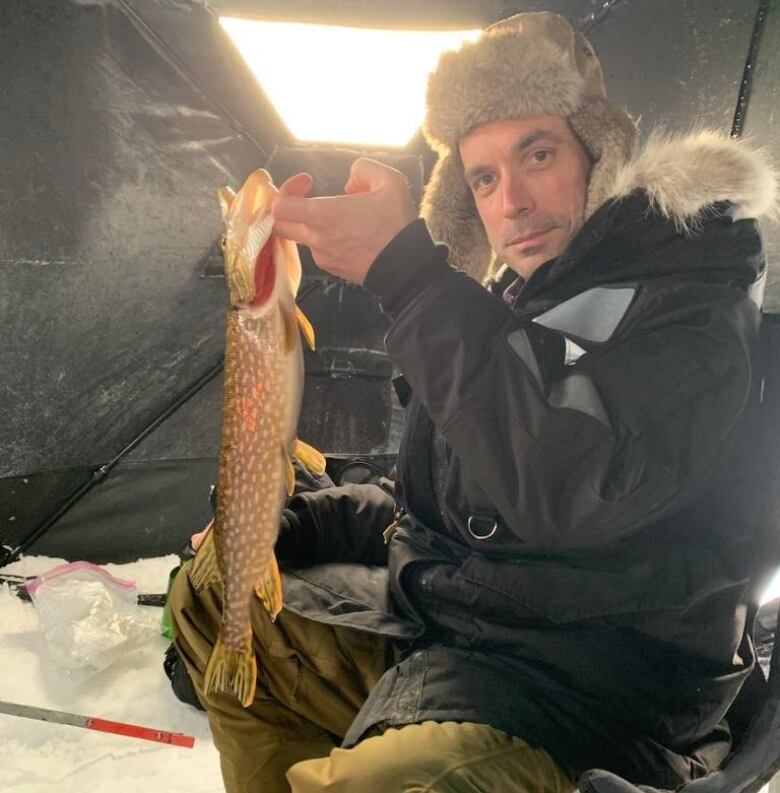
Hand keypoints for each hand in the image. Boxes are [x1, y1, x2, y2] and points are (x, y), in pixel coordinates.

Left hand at [272, 158, 416, 283]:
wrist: (407, 267)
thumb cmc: (397, 225)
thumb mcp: (390, 181)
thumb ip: (364, 169)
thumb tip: (351, 182)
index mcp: (324, 215)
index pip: (279, 206)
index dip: (286, 188)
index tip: (307, 182)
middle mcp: (317, 238)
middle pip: (279, 226)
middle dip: (287, 208)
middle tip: (306, 197)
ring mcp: (324, 257)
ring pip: (304, 237)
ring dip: (314, 223)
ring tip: (344, 218)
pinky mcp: (333, 269)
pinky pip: (320, 251)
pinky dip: (328, 240)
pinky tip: (351, 235)